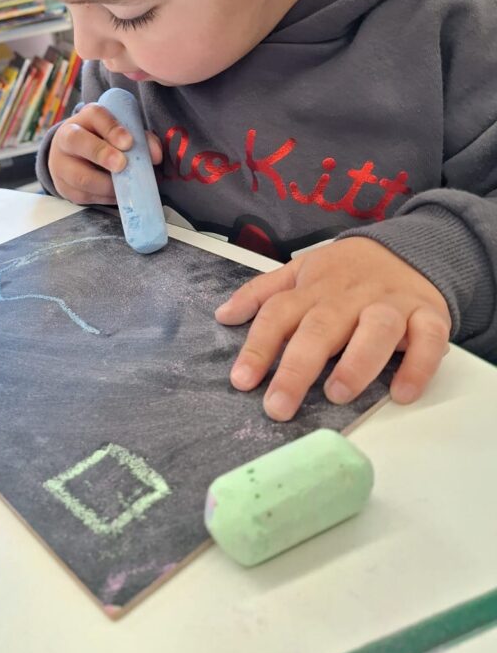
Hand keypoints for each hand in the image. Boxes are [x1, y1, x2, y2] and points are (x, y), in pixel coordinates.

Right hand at [47, 102, 162, 204]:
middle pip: (76, 141)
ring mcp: (61, 164)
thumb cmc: (104, 142)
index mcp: (84, 119)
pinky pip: (84, 196)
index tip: (129, 142)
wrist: (74, 157)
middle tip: (121, 165)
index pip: (95, 115)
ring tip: (126, 187)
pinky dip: (105, 198)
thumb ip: (140, 139)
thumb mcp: (120, 134)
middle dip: (101, 153)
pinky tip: (119, 195)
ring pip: (79, 176)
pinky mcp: (64, 188)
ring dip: (106, 184)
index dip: (112, 129)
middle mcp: (66, 138)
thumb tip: (156, 155)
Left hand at [215, 237, 451, 420]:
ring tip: (337, 393)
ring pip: (377, 327)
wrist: (412, 247)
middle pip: (322, 326)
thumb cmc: (348, 271)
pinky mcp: (429, 315)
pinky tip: (400, 392)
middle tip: (279, 405)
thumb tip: (223, 314)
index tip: (241, 381)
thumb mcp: (301, 271)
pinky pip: (428, 339)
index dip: (258, 346)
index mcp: (315, 286)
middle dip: (297, 367)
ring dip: (357, 362)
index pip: (279, 313)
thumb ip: (263, 293)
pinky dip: (417, 365)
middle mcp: (351, 295)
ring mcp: (392, 304)